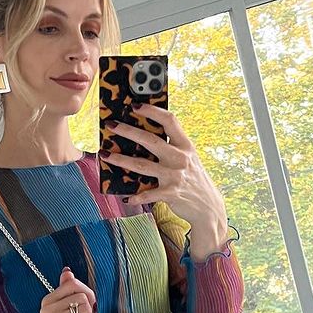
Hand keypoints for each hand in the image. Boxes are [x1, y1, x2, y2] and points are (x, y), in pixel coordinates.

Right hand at [40, 267, 97, 312]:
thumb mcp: (72, 311)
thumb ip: (69, 291)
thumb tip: (67, 271)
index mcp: (47, 302)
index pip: (73, 284)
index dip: (86, 295)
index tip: (85, 309)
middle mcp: (46, 310)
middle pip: (81, 295)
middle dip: (89, 310)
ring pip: (84, 307)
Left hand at [102, 105, 229, 255]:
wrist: (208, 207)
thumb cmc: (193, 179)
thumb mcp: (188, 159)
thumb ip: (172, 147)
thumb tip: (143, 136)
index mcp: (185, 145)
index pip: (169, 121)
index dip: (152, 111)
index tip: (134, 105)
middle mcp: (180, 158)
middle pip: (151, 140)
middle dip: (128, 131)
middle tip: (111, 125)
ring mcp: (175, 176)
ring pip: (143, 166)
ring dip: (121, 160)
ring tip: (104, 155)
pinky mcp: (171, 194)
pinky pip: (149, 194)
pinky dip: (137, 196)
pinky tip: (126, 197)